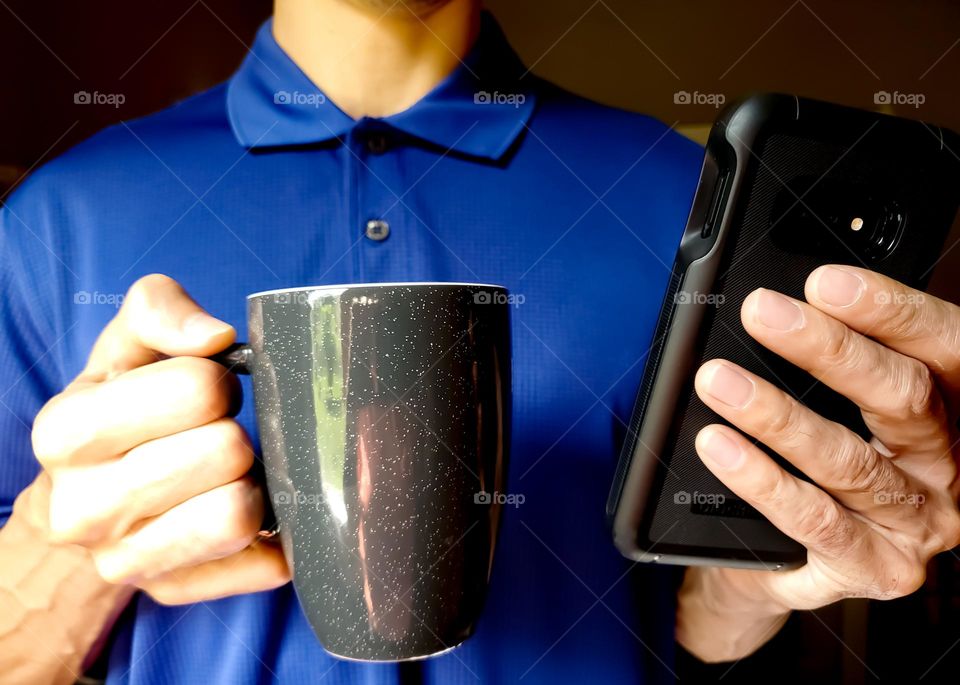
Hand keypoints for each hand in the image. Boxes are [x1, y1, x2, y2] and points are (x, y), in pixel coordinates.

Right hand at [31, 274, 289, 604]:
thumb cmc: (122, 405)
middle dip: (236, 431)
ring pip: (239, 514)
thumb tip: (215, 337)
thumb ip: (161, 311)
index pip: (197, 390)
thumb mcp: (126, 344)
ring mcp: (124, 562)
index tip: (208, 389)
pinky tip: (246, 509)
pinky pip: (262, 563)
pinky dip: (272, 531)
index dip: (219, 381)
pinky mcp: (173, 591)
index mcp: (65, 432)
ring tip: (232, 472)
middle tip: (221, 433)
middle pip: (225, 451)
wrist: (90, 495)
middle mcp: (81, 509)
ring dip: (254, 481)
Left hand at [677, 265, 959, 660]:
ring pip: (848, 461)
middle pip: (901, 399)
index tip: (825, 281)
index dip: (888, 311)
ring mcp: (917, 524)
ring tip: (719, 381)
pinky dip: (761, 479)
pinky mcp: (877, 568)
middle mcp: (947, 468)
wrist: (787, 562)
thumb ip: (835, 364)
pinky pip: (814, 520)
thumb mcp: (842, 408)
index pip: (941, 350)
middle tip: (763, 314)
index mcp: (950, 413)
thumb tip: (781, 305)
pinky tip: (721, 448)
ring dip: (777, 415)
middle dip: (828, 349)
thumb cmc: (820, 468)